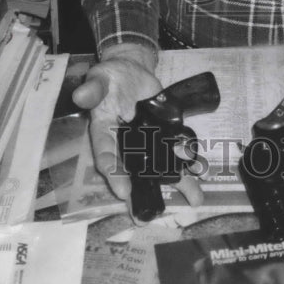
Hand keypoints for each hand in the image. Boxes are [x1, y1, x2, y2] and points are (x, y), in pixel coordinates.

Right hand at [71, 42, 204, 214]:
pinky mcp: (164, 132)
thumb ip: (93, 88)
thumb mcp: (100, 77)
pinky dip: (189, 159)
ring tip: (194, 199)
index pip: (106, 155)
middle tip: (147, 215)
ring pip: (160, 164)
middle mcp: (125, 142)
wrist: (132, 68)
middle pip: (133, 170)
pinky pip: (176, 148)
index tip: (123, 191)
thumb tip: (80, 95)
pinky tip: (203, 170)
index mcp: (103, 132)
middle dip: (142, 192)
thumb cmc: (111, 76)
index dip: (113, 173)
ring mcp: (147, 140)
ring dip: (178, 181)